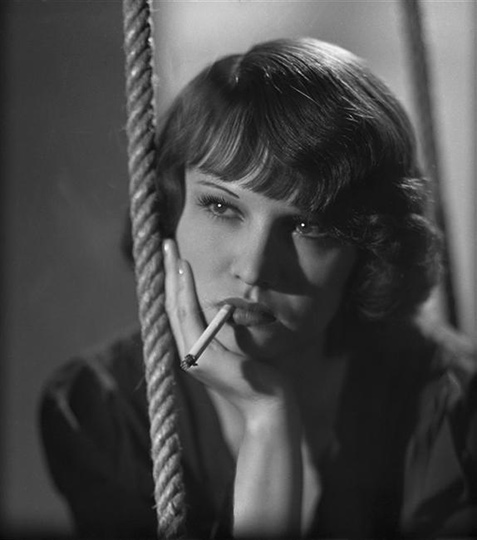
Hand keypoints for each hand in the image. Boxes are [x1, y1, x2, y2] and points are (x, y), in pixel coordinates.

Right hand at [162, 238, 293, 422]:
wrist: (268, 408)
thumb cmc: (260, 378)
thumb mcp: (240, 349)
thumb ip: (227, 331)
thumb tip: (226, 308)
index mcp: (196, 351)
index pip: (179, 312)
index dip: (173, 285)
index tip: (172, 259)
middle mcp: (189, 353)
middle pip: (171, 305)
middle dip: (167, 274)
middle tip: (165, 244)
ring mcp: (193, 356)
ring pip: (176, 307)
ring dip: (172, 277)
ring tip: (170, 251)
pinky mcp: (202, 358)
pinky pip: (190, 317)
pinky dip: (185, 291)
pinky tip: (184, 271)